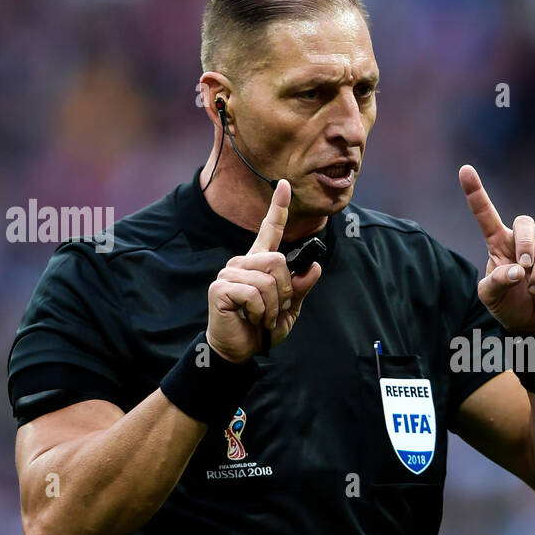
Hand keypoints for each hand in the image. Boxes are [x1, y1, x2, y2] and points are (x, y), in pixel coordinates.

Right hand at [206, 180, 322, 363]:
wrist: (240, 349)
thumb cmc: (261, 327)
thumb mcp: (290, 308)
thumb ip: (301, 288)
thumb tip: (314, 267)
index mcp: (259, 263)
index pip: (269, 230)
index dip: (278, 207)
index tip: (285, 185)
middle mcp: (242, 262)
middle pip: (277, 260)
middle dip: (286, 290)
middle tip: (277, 308)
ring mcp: (229, 273)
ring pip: (268, 279)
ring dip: (274, 305)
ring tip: (263, 317)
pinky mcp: (220, 288)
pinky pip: (254, 293)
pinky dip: (261, 312)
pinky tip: (252, 319)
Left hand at [459, 164, 534, 332]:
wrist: (534, 323)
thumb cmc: (508, 304)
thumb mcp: (490, 298)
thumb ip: (495, 283)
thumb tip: (517, 271)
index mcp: (498, 244)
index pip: (486, 214)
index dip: (476, 193)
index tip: (465, 170)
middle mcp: (523, 242)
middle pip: (525, 222)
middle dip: (525, 244)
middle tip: (523, 269)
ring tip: (534, 287)